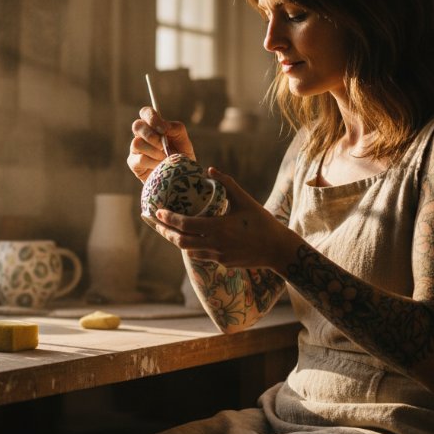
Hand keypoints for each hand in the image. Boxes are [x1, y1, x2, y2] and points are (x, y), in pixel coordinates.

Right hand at [127, 107, 194, 182]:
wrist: (181, 178)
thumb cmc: (182, 158)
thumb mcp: (184, 141)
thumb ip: (177, 129)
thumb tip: (164, 126)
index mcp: (153, 127)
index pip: (146, 113)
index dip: (152, 117)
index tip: (163, 129)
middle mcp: (142, 136)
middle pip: (137, 125)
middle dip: (151, 135)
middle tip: (163, 146)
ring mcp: (136, 150)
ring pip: (137, 142)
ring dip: (153, 151)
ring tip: (164, 159)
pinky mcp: (134, 163)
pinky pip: (140, 159)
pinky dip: (152, 162)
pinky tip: (159, 167)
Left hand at [151, 168, 298, 269]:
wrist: (277, 249)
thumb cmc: (261, 221)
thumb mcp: (244, 199)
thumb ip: (227, 183)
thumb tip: (210, 170)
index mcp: (218, 228)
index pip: (185, 225)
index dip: (168, 219)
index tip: (157, 212)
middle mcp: (215, 245)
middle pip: (181, 241)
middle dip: (165, 232)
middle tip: (156, 223)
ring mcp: (218, 256)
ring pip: (189, 251)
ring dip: (177, 241)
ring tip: (168, 230)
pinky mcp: (223, 263)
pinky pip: (201, 256)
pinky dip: (192, 247)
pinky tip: (188, 239)